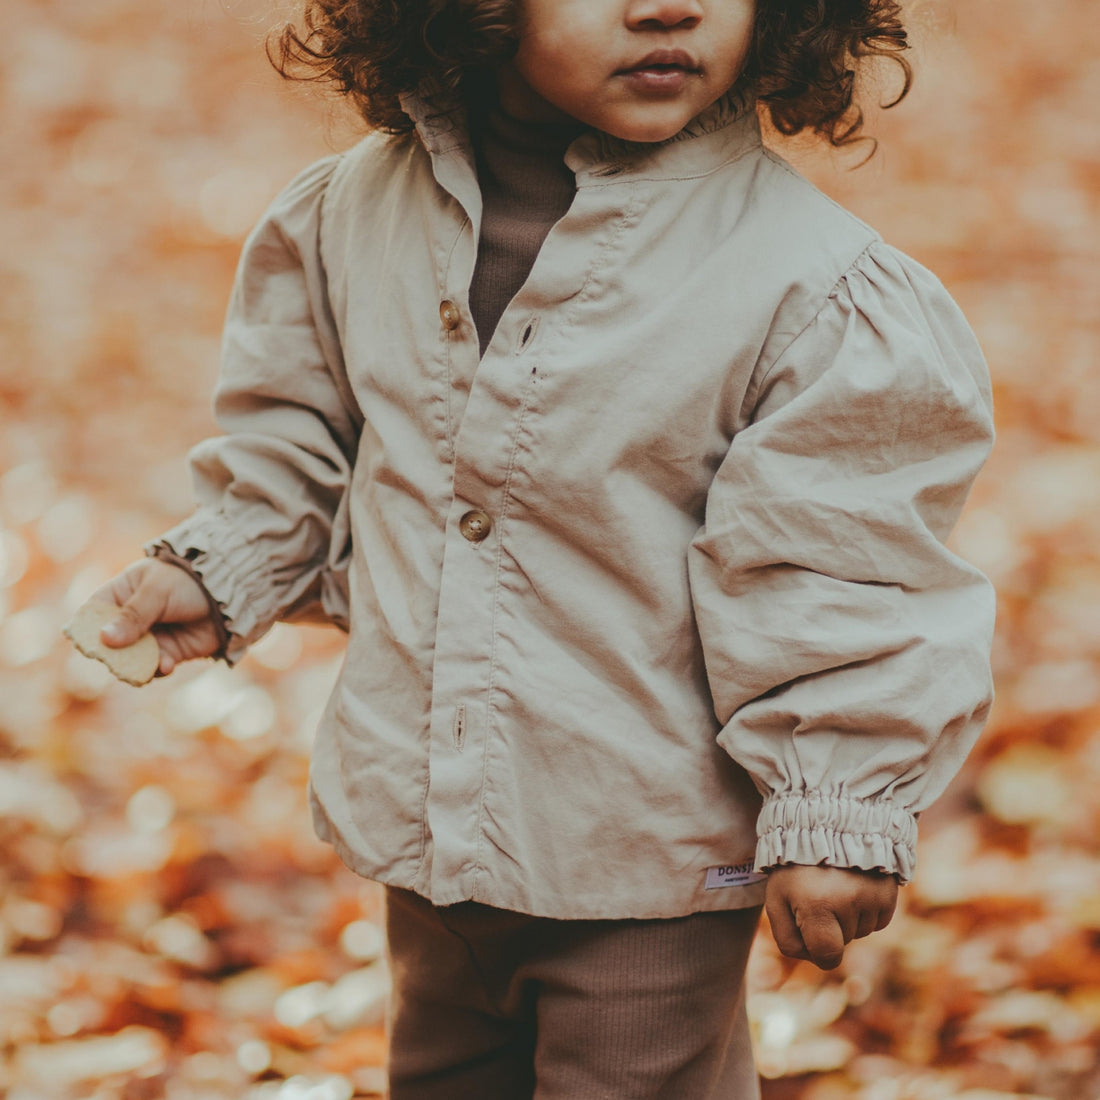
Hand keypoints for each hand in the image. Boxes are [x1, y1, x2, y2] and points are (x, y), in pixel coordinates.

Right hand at [93, 557, 223, 675]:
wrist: (230, 591)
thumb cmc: (188, 581)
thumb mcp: (157, 592)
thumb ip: (133, 615)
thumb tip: (105, 639)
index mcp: (121, 593)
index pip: (92, 613)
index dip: (86, 630)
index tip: (85, 645)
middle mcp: (132, 618)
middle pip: (109, 643)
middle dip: (112, 655)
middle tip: (116, 663)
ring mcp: (151, 636)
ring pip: (131, 659)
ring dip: (134, 666)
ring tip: (142, 668)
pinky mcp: (170, 652)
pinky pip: (155, 667)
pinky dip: (157, 669)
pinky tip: (165, 665)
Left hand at [765, 864, 897, 969]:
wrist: (825, 823)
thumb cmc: (794, 865)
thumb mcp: (777, 898)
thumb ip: (787, 938)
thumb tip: (815, 960)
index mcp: (816, 906)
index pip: (827, 956)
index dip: (819, 952)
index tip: (811, 933)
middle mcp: (848, 903)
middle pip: (844, 942)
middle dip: (831, 928)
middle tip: (818, 894)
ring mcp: (871, 896)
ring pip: (861, 930)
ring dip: (848, 916)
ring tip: (835, 884)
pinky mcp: (888, 891)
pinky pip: (878, 919)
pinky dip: (866, 909)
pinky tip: (853, 885)